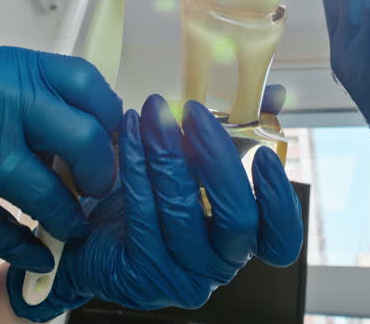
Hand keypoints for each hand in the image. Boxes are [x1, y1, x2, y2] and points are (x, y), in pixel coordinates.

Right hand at [0, 46, 122, 269]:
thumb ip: (32, 102)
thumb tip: (91, 138)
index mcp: (10, 67)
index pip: (90, 86)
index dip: (112, 121)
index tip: (117, 145)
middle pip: (83, 138)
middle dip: (102, 175)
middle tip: (100, 191)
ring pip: (47, 192)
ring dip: (67, 220)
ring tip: (72, 230)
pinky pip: (1, 229)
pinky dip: (25, 248)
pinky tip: (36, 256)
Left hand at [8, 91, 302, 320]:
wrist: (88, 231)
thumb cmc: (154, 193)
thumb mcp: (198, 160)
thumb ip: (239, 132)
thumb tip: (275, 93)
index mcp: (242, 240)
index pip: (280, 240)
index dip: (281, 202)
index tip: (265, 155)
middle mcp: (219, 264)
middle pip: (237, 221)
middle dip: (217, 160)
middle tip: (195, 112)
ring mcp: (180, 277)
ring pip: (182, 213)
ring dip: (168, 155)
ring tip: (152, 111)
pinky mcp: (139, 275)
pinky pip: (142, 214)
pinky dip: (135, 166)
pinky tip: (128, 132)